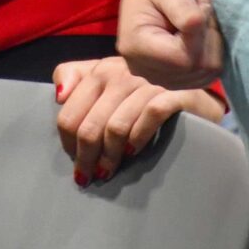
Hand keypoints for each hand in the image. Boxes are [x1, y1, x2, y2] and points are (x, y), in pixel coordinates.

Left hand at [53, 55, 226, 184]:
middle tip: (89, 176)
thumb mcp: (105, 82)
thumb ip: (75, 79)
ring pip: (115, 127)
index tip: (75, 160)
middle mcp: (121, 73)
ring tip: (108, 172)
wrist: (190, 92)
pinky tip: (134, 152)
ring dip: (109, 156)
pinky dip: (138, 138)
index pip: (69, 113)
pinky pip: (149, 117)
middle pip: (89, 125)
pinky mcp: (174, 96)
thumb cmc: (140, 95)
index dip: (68, 142)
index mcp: (100, 72)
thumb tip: (58, 97)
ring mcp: (148, 84)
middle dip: (86, 156)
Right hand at [117, 0, 224, 89]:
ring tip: (198, 20)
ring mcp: (156, 77)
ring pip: (203, 75)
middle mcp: (142, 68)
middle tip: (201, 9)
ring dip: (210, 46)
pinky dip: (209, 55)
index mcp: (135, 46)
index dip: (200, 35)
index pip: (183, 58)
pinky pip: (204, 77)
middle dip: (207, 38)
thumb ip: (182, 8)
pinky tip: (199, 35)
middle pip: (193, 69)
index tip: (202, 6)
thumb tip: (196, 24)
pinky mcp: (171, 79)